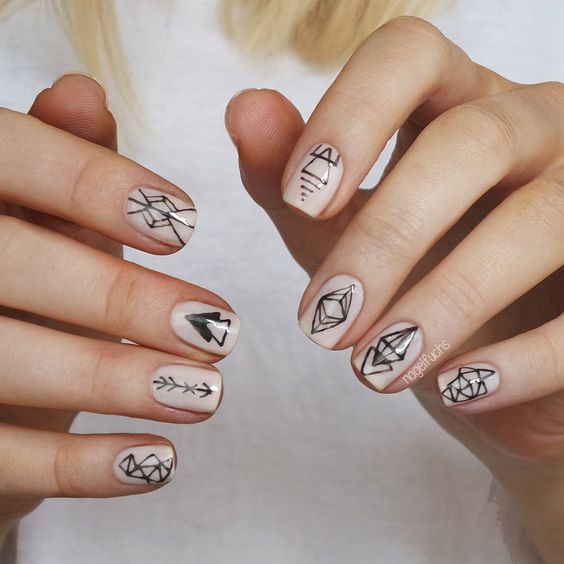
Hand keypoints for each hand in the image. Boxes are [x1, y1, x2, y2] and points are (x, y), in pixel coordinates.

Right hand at [0, 74, 238, 524]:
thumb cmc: (23, 284)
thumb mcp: (39, 216)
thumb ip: (60, 159)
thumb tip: (84, 93)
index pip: (10, 156)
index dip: (94, 184)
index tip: (185, 224)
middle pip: (11, 263)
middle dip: (123, 299)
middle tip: (218, 328)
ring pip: (5, 362)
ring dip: (117, 380)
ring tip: (204, 393)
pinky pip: (0, 458)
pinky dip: (84, 465)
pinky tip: (156, 461)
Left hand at [226, 17, 563, 561]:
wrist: (490, 364)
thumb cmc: (409, 284)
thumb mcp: (339, 232)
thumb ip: (290, 177)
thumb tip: (245, 110)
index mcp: (453, 105)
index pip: (409, 56)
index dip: (353, 115)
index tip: (301, 198)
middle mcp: (531, 130)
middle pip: (470, 142)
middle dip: (387, 237)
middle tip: (327, 322)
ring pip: (541, 218)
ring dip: (448, 301)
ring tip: (378, 368)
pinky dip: (522, 358)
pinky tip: (459, 389)